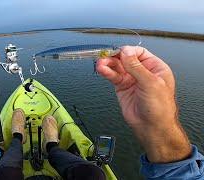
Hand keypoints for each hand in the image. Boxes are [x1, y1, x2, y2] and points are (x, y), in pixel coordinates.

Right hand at [97, 46, 190, 162]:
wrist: (152, 127)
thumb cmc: (160, 108)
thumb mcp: (150, 83)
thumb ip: (136, 67)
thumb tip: (126, 52)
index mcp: (155, 67)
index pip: (139, 52)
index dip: (128, 51)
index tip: (120, 52)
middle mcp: (142, 72)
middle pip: (126, 58)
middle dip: (115, 57)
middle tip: (105, 57)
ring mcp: (131, 79)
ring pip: (117, 67)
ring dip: (108, 64)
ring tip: (100, 64)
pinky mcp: (122, 87)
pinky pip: (113, 76)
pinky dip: (106, 72)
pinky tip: (101, 70)